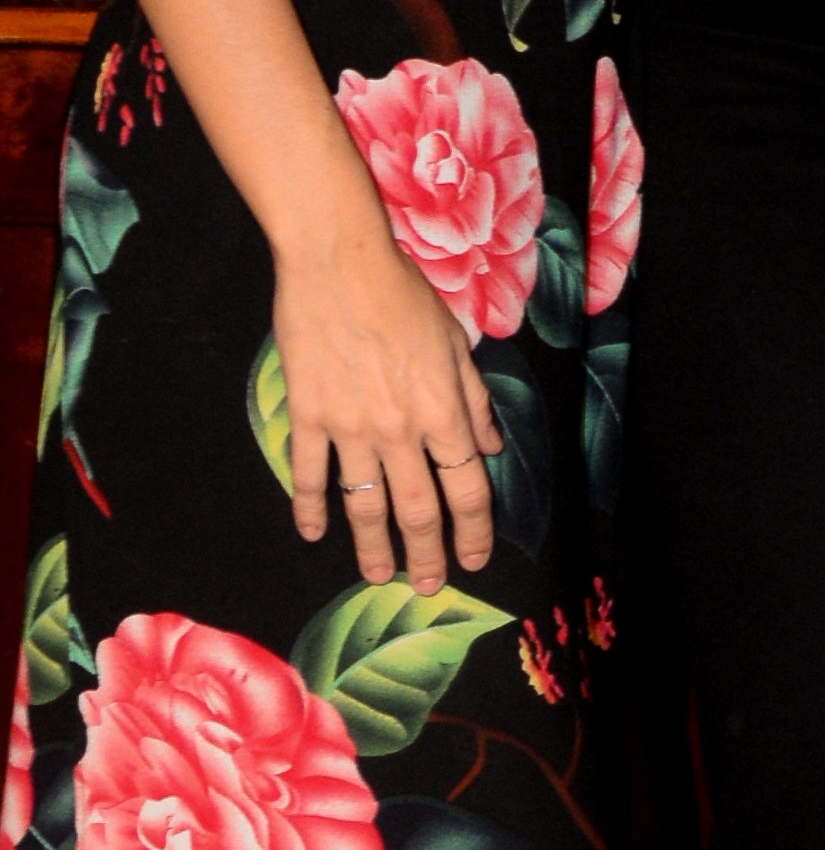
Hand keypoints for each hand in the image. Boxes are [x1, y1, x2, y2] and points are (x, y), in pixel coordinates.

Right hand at [269, 205, 498, 579]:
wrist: (338, 264)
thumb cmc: (403, 296)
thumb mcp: (456, 344)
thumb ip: (474, 402)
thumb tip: (490, 447)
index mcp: (443, 413)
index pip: (468, 489)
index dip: (475, 530)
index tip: (474, 556)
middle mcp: (401, 431)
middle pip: (419, 510)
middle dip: (426, 555)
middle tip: (427, 585)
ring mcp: (351, 428)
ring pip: (365, 504)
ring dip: (372, 546)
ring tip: (377, 575)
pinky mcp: (310, 416)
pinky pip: (311, 474)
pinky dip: (311, 508)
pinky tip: (313, 533)